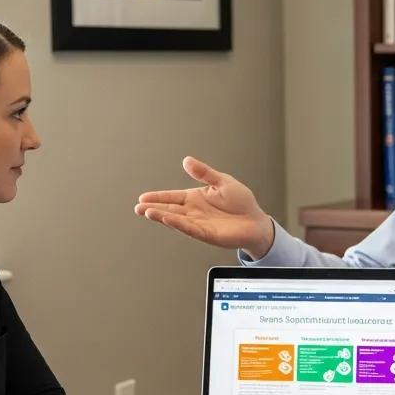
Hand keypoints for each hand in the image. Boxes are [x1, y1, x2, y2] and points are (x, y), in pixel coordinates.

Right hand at [135, 156, 274, 258]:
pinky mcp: (207, 234)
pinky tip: (168, 219)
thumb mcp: (222, 181)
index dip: (158, 197)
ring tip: (147, 212)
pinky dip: (178, 224)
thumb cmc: (242, 203)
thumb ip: (204, 173)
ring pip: (176, 219)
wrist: (256, 221)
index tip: (143, 197)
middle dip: (153, 208)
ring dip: (161, 216)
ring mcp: (199, 223)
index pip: (172, 197)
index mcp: (196, 198)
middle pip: (169, 209)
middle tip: (138, 207)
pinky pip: (190, 228)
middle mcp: (194, 212)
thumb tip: (187, 161)